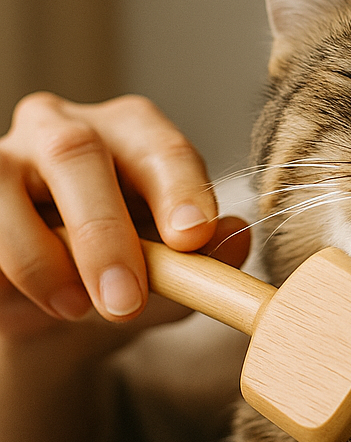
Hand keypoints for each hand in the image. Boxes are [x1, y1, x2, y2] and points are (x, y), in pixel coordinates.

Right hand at [0, 92, 249, 441]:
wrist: (64, 313)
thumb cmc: (132, 274)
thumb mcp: (178, 275)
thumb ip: (207, 259)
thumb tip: (237, 236)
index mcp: (133, 134)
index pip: (160, 145)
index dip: (179, 188)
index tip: (192, 237)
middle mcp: (63, 128)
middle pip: (77, 153)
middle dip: (103, 232)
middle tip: (124, 300)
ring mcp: (2, 158)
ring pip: (4, 187)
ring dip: (42, 259)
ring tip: (76, 310)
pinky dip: (7, 273)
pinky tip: (31, 303)